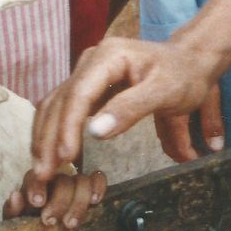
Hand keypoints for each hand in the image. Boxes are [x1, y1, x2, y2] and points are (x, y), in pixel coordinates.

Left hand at [3, 166, 107, 230]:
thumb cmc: (28, 228)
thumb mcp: (15, 222)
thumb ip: (13, 210)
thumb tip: (15, 195)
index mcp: (33, 183)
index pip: (35, 176)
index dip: (37, 187)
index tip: (37, 203)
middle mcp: (54, 179)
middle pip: (61, 179)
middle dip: (58, 201)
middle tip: (50, 221)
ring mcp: (73, 182)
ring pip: (80, 180)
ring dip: (78, 201)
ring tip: (70, 223)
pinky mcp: (90, 188)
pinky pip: (97, 178)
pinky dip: (98, 186)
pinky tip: (95, 201)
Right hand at [29, 37, 221, 182]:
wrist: (188, 61)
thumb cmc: (182, 76)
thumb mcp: (165, 92)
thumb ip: (130, 109)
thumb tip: (95, 132)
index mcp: (107, 56)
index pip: (78, 93)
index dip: (67, 127)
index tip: (64, 157)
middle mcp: (90, 61)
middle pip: (60, 101)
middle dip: (48, 138)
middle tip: (43, 174)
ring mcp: (85, 73)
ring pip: (55, 105)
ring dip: (45, 138)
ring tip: (42, 170)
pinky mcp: (86, 87)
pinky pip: (62, 108)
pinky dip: (53, 132)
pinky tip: (51, 154)